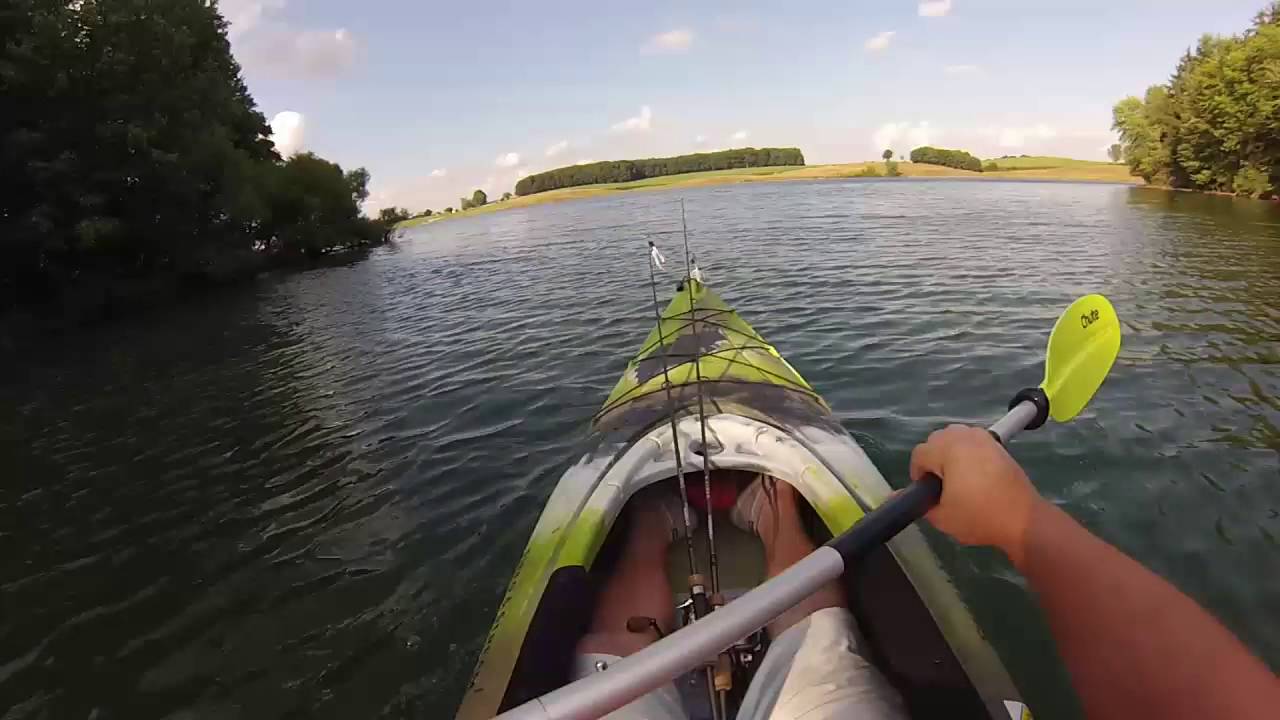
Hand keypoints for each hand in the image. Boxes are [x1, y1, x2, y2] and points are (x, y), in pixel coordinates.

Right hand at [909, 425, 1043, 564]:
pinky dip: (968, 452)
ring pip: (955, 436)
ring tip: (958, 478)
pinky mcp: (998, 445)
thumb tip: (894, 497)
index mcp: (947, 449)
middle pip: (936, 440)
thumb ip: (917, 503)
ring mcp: (984, 438)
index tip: (928, 493)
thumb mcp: (941, 516)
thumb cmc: (979, 517)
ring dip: (950, 452)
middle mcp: (964, 436)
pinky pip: (973, 441)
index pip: (919, 454)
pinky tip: (975, 474)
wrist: (1022, 520)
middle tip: (942, 485)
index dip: (919, 475)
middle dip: (934, 459)